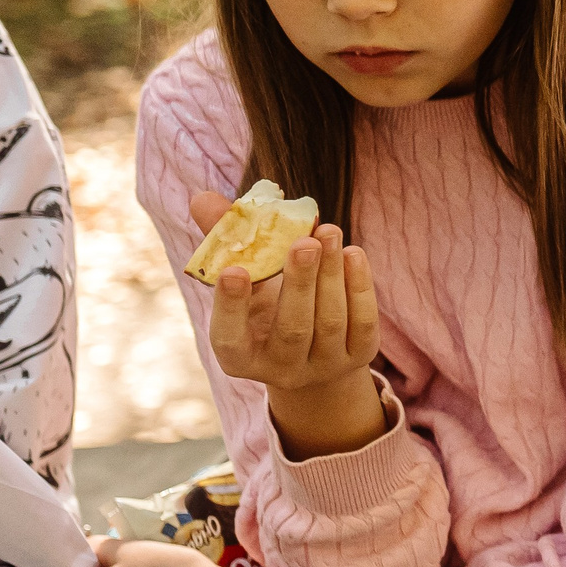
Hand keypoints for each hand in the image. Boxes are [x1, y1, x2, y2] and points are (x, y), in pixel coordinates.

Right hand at [192, 192, 386, 459]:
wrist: (314, 354)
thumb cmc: (267, 309)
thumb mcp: (246, 284)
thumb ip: (228, 244)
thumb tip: (203, 197)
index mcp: (239, 356)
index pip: (229, 337)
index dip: (231, 306)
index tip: (234, 270)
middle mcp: (280, 369)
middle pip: (292, 329)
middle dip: (299, 283)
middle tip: (304, 242)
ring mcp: (323, 366)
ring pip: (329, 322)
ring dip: (331, 274)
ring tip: (329, 232)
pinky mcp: (358, 356)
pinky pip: (362, 322)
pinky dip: (359, 286)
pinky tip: (352, 254)